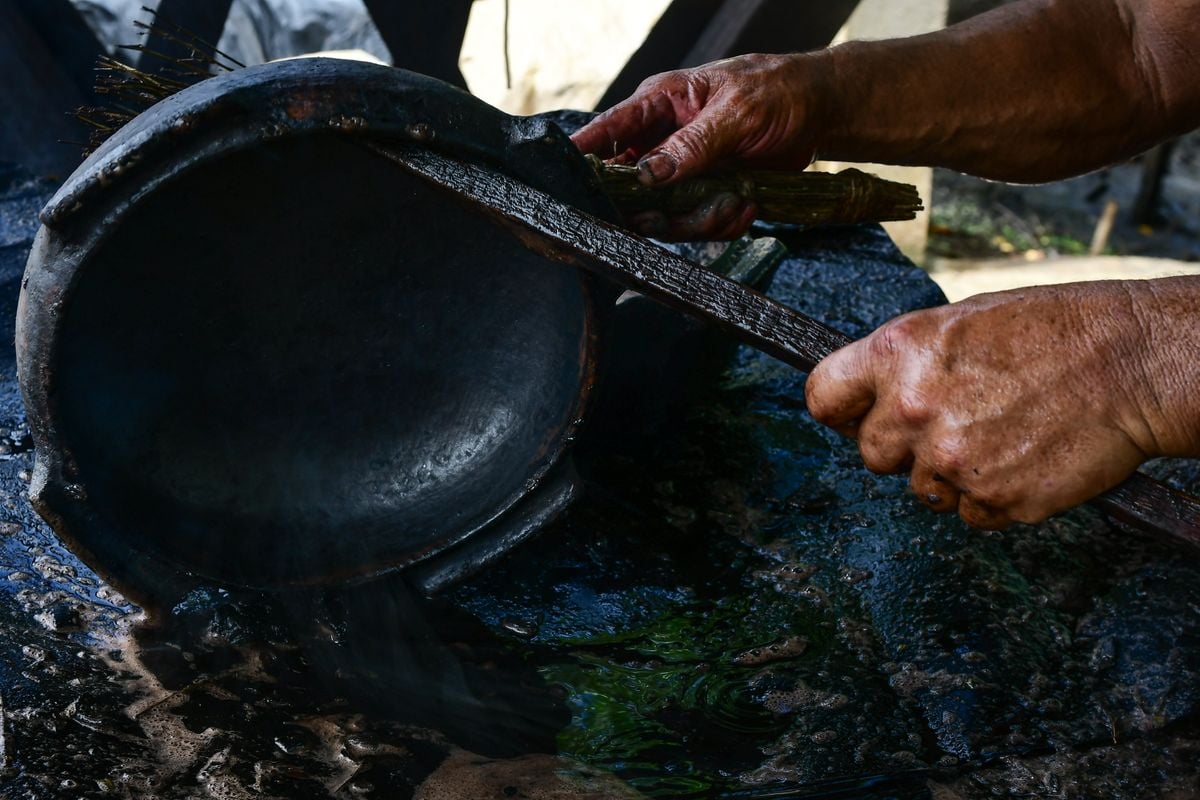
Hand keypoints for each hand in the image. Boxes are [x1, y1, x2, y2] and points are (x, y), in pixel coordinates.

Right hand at [571, 53, 828, 239]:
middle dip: (660, 209)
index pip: (607, 131)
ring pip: (666, 215)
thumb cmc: (777, 92)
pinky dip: (724, 222)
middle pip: (633, 189)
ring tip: (735, 201)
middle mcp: (663, 140)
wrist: (818, 111)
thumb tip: (647, 174)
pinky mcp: (705, 194)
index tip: (570, 188)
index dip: (584, 158)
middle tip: (683, 213)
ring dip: (700, 218)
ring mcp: (683, 172)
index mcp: (660, 104)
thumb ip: (692, 144)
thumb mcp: (736, 114)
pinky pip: (698, 224)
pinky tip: (746, 204)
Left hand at [804, 280, 1199, 528]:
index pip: (823, 398)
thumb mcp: (957, 322)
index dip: (841, 412)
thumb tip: (868, 396)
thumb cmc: (1050, 332)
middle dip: (903, 447)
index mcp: (897, 354)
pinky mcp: (993, 499)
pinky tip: (1022, 458)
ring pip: (921, 490)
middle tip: (954, 423)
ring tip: (1000, 433)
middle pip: (871, 455)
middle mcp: (912, 408)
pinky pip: (969, 513)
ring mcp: (951, 459)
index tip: (856, 417)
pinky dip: (991, 496)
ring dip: (951, 474)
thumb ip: (904, 362)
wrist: (1130, 362)